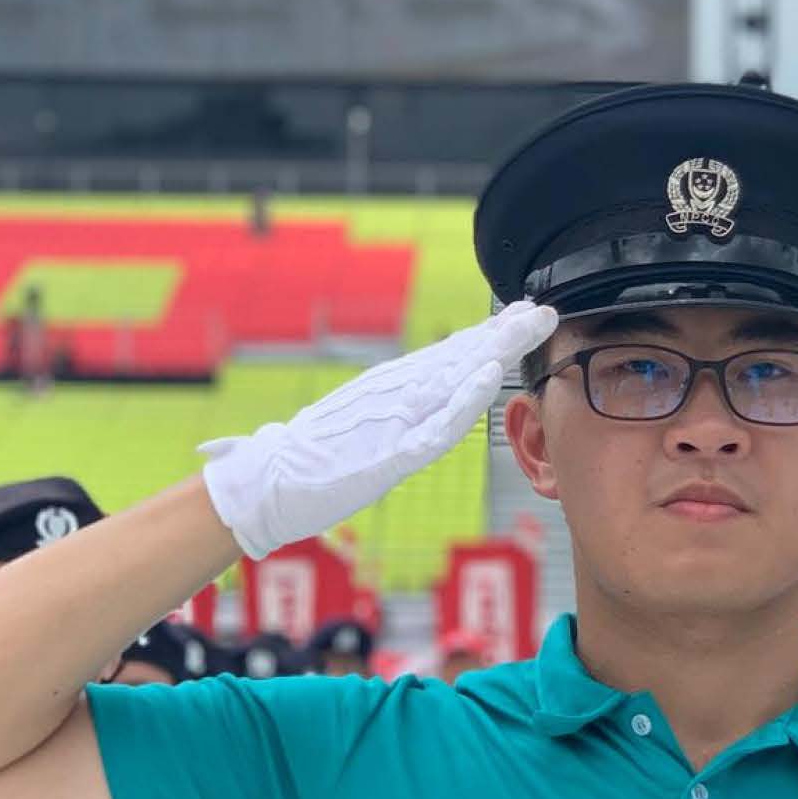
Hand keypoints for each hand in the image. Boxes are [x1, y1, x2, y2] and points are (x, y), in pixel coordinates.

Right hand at [196, 300, 555, 557]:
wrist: (257, 486)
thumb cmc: (295, 464)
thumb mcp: (343, 428)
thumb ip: (375, 413)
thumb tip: (406, 397)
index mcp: (382, 391)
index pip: (443, 358)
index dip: (483, 337)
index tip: (517, 316)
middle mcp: (390, 396)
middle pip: (455, 359)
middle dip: (502, 335)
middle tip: (540, 312)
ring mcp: (390, 422)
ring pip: (453, 380)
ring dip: (493, 353)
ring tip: (528, 328)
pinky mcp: (389, 453)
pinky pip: (437, 425)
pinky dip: (465, 400)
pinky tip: (491, 378)